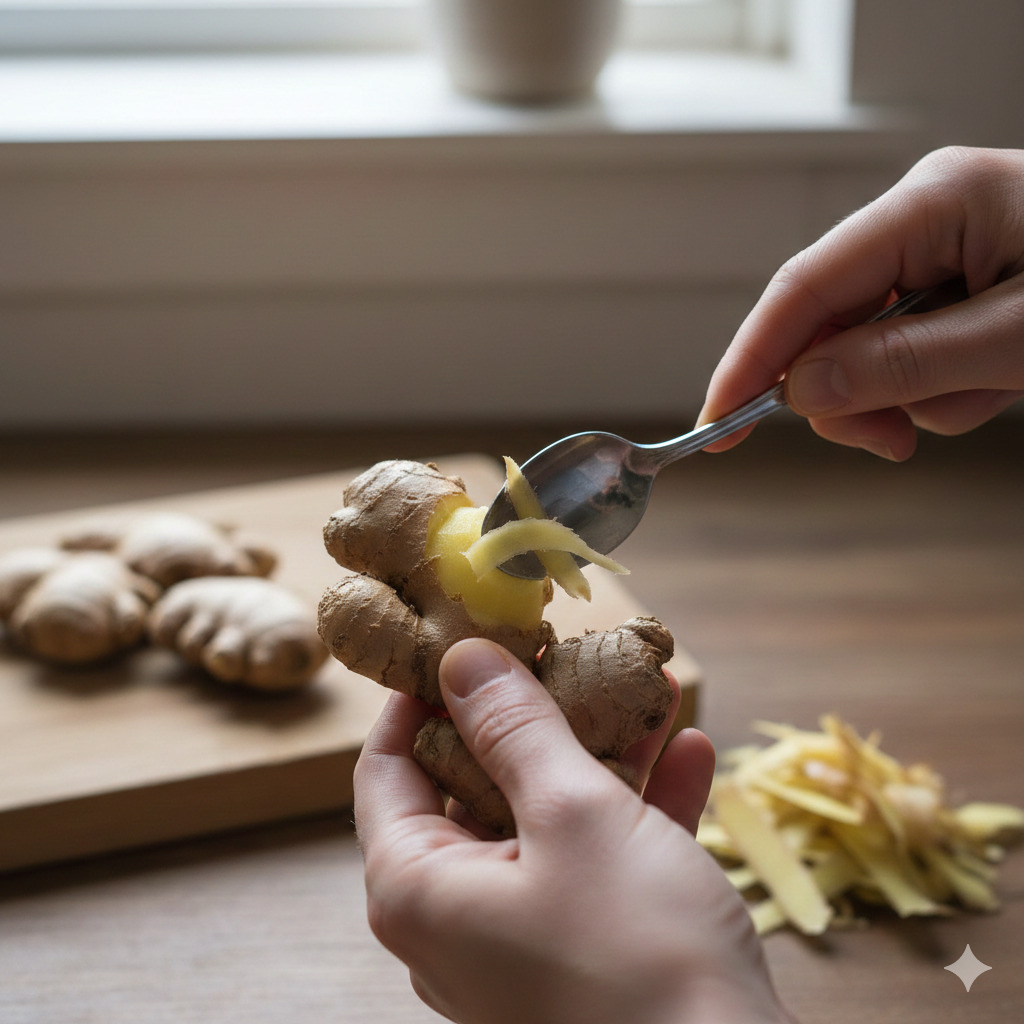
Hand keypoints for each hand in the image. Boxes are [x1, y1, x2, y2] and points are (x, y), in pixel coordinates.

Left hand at [354, 639, 792, 1023]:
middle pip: (476, 785)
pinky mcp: (587, 955)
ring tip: (645, 691)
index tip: (464, 639)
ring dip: (601, 754)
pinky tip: (693, 754)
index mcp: (419, 887)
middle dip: (533, 716)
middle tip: (566, 654)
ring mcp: (524, 939)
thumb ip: (515, 728)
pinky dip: (640, 810)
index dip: (421, 696)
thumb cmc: (638, 953)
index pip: (387, 767)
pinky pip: (599, 863)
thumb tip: (461, 657)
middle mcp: (458, 917)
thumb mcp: (574, 815)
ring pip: (548, 818)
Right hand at [698, 146, 1023, 459]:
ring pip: (871, 350)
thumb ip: (907, 363)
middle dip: (852, 393)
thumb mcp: (1018, 336)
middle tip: (893, 441)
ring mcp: (940, 252)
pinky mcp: (959, 285)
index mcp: (931, 203)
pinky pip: (911, 354)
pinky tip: (995, 381)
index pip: (804, 288)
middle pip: (830, 325)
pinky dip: (942, 388)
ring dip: (912, 396)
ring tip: (985, 393)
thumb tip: (802, 390)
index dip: (751, 360)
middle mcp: (922, 221)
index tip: (717, 424)